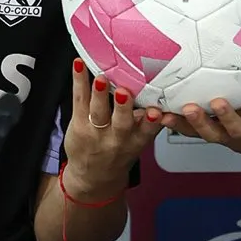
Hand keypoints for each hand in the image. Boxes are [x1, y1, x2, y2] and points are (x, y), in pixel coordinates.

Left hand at [61, 58, 163, 200]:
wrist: (93, 176)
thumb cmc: (118, 153)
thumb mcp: (138, 143)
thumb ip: (147, 123)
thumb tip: (161, 98)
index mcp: (136, 141)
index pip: (145, 132)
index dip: (151, 121)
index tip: (156, 111)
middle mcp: (116, 138)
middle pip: (120, 123)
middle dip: (123, 107)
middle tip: (124, 91)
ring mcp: (95, 131)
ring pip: (97, 111)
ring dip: (99, 94)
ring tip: (100, 78)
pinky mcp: (78, 124)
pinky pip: (78, 100)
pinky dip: (79, 81)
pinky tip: (78, 65)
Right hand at [161, 75, 240, 175]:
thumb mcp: (232, 118)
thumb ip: (214, 103)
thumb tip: (192, 74)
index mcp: (222, 133)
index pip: (194, 131)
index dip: (176, 123)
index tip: (158, 114)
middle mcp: (235, 137)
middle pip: (212, 133)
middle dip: (197, 122)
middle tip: (184, 109)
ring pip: (239, 129)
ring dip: (228, 116)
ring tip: (218, 102)